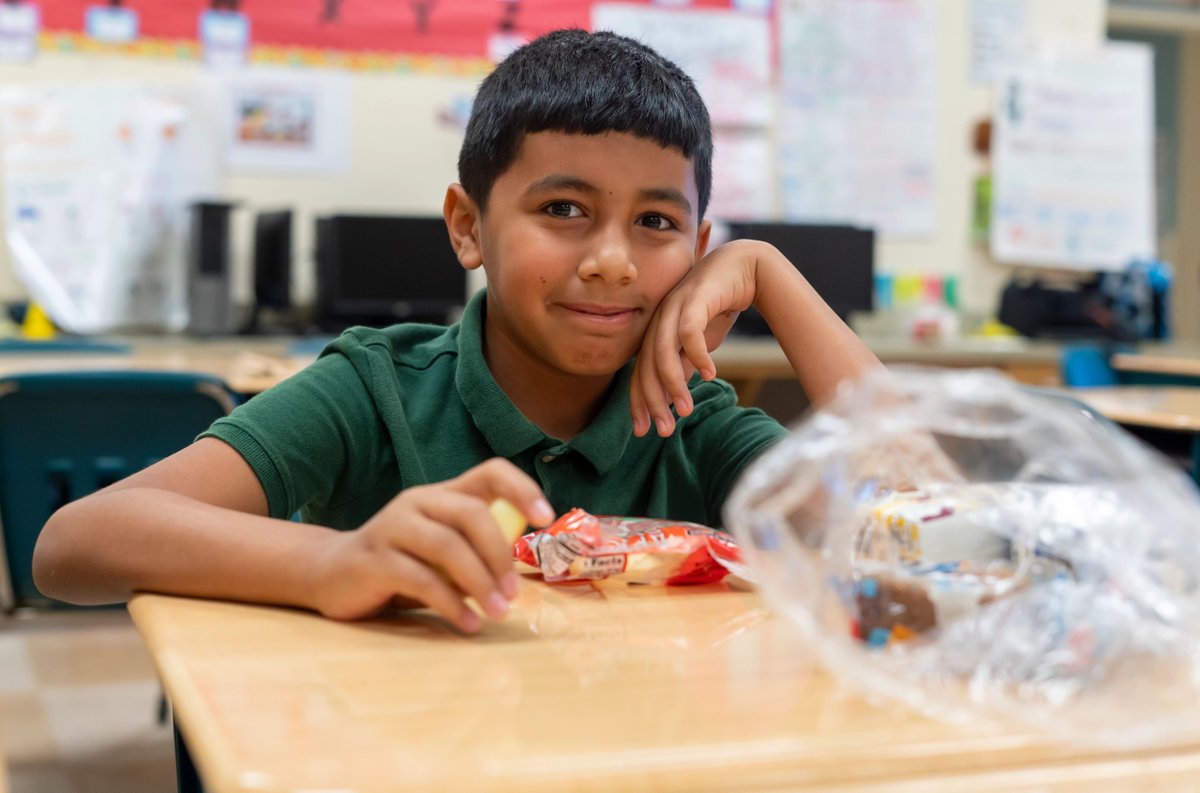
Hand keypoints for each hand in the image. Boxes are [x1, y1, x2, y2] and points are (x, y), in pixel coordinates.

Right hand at [306, 458, 554, 630]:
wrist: (327, 573)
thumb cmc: (399, 563)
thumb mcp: (439, 549)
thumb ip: (472, 550)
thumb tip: (519, 575)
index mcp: (441, 495)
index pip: (490, 472)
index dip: (522, 489)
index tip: (547, 517)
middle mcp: (418, 502)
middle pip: (471, 514)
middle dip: (500, 554)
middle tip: (515, 593)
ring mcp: (392, 528)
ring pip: (447, 547)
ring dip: (480, 583)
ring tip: (498, 613)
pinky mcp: (373, 560)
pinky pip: (420, 580)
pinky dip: (451, 604)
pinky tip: (468, 623)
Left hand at [631, 239, 762, 436]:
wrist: (744, 267)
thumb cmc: (718, 305)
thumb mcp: (699, 343)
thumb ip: (683, 365)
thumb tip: (672, 396)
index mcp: (655, 331)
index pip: (640, 372)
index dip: (639, 402)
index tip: (642, 431)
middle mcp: (659, 319)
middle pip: (647, 366)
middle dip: (653, 401)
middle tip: (664, 430)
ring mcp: (674, 307)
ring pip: (663, 352)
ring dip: (674, 384)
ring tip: (686, 410)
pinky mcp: (695, 297)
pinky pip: (689, 332)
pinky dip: (698, 355)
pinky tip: (711, 375)